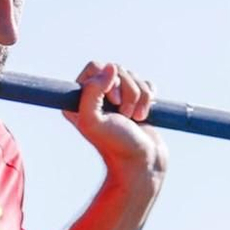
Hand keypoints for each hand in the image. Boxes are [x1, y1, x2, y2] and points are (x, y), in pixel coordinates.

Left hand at [63, 61, 168, 187]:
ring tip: (135, 118)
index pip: (95, 67)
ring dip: (139, 98)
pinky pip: (147, 84)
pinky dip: (149, 99)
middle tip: (125, 115)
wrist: (142, 163)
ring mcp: (118, 98)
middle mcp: (97, 96)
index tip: (113, 102)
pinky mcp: (136, 101)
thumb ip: (92, 91)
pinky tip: (143, 116)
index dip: (108, 80)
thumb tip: (111, 67)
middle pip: (117, 69)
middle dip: (128, 91)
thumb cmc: (116, 145)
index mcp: (79, 98)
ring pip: (134, 76)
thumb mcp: (93, 120)